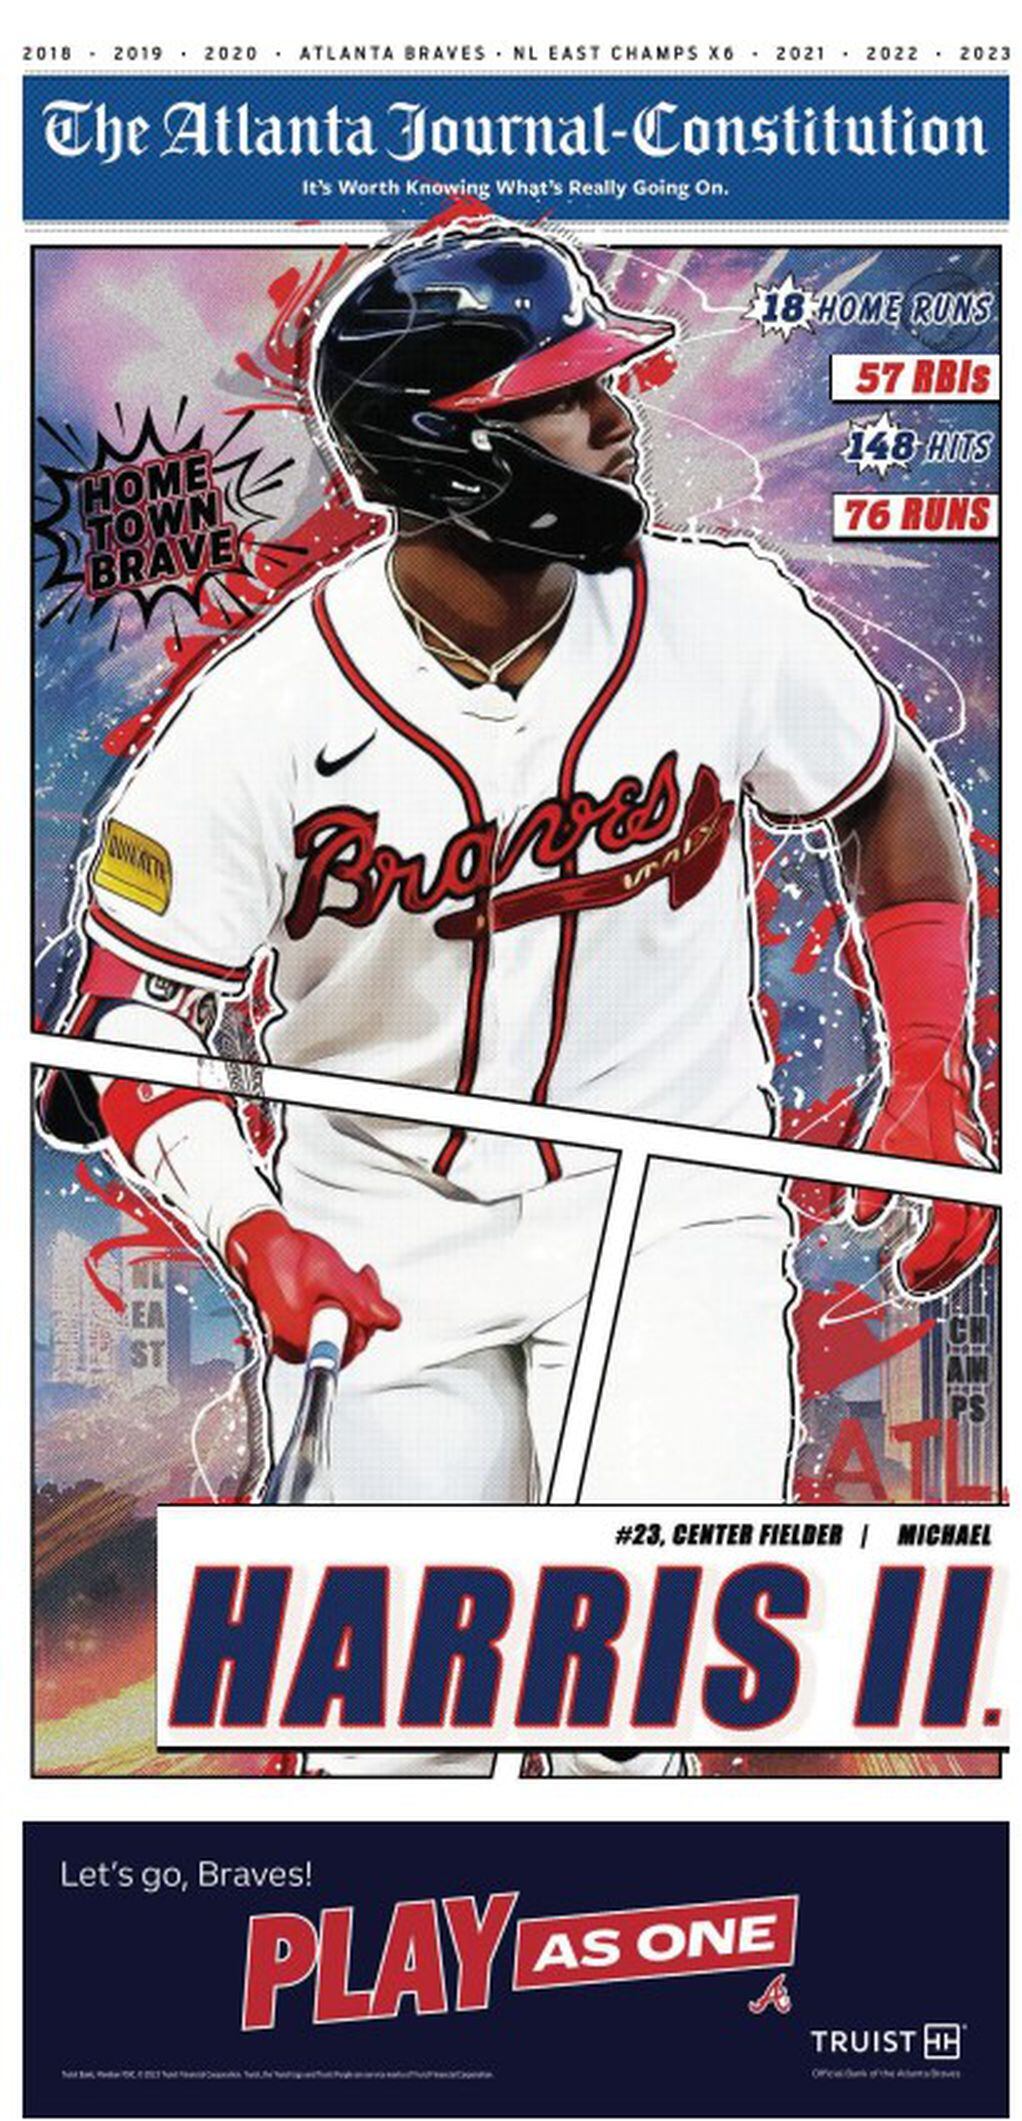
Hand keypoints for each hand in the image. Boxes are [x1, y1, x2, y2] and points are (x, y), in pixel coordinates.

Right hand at [225, 1209, 400, 1364]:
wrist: (255, 1241)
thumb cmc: (283, 1254)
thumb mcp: (332, 1273)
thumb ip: (364, 1301)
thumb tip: (390, 1320)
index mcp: (301, 1339)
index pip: (350, 1346)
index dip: (364, 1321)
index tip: (362, 1289)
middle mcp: (293, 1346)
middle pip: (344, 1339)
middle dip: (360, 1308)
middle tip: (362, 1278)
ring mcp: (290, 1338)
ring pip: (335, 1330)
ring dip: (350, 1303)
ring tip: (350, 1276)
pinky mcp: (289, 1328)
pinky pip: (320, 1323)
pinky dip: (335, 1303)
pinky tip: (337, 1283)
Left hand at [845, 1038, 994, 1295]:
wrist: (928, 1064)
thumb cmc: (901, 1102)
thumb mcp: (874, 1145)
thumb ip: (868, 1187)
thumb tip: (861, 1223)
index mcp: (943, 1170)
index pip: (943, 1228)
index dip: (924, 1257)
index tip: (903, 1275)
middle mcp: (966, 1172)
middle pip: (969, 1233)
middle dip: (945, 1266)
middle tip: (920, 1286)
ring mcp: (975, 1168)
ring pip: (981, 1223)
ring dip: (960, 1254)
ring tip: (936, 1275)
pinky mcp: (975, 1163)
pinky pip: (980, 1206)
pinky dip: (969, 1231)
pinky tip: (950, 1243)